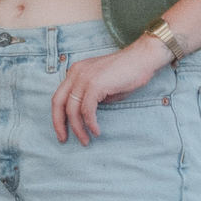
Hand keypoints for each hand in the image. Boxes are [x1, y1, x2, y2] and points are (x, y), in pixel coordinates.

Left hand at [52, 36, 168, 146]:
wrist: (143, 59)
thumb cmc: (127, 73)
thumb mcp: (103, 87)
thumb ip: (91, 98)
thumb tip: (85, 116)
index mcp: (75, 72)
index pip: (59, 96)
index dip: (57, 116)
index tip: (62, 131)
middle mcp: (76, 73)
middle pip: (58, 102)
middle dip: (59, 124)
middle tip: (64, 139)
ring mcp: (84, 77)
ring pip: (72, 109)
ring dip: (78, 128)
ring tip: (85, 140)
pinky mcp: (95, 84)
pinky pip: (87, 109)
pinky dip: (90, 123)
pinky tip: (96, 131)